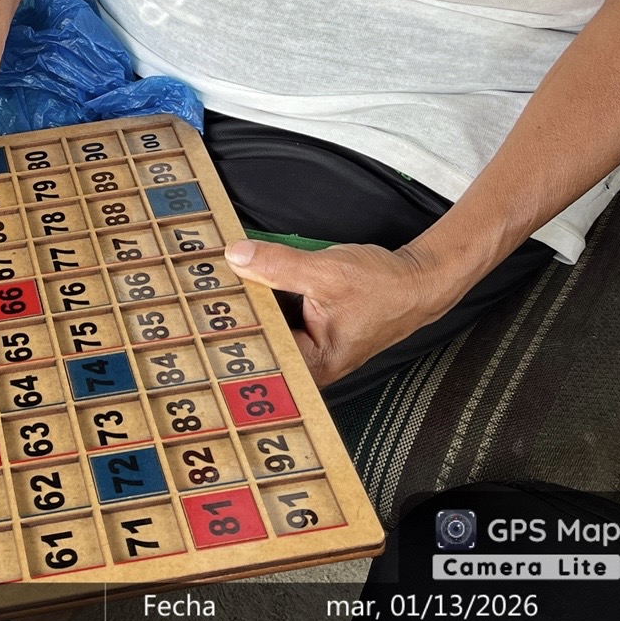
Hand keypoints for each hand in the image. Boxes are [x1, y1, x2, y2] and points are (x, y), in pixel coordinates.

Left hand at [225, 239, 448, 387]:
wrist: (416, 281)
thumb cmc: (383, 286)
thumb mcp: (326, 271)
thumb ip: (279, 265)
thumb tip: (237, 257)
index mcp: (312, 364)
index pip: (258, 352)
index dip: (231, 330)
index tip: (204, 309)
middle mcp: (309, 363)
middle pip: (260, 340)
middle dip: (237, 314)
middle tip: (203, 293)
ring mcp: (310, 347)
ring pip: (268, 325)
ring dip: (251, 303)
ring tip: (219, 284)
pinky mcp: (312, 329)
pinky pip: (280, 314)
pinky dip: (268, 296)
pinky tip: (250, 278)